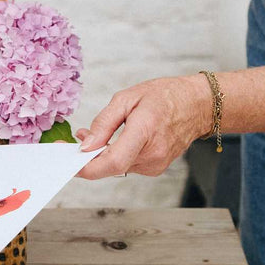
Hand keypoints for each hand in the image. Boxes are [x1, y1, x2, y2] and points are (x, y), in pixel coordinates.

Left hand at [75, 74, 212, 178]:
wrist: (197, 105)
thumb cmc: (164, 96)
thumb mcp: (127, 98)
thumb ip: (104, 122)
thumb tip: (86, 144)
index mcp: (144, 133)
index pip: (112, 162)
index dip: (86, 167)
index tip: (68, 161)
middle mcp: (152, 156)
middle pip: (110, 166)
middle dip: (87, 156)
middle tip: (73, 139)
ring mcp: (155, 165)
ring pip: (116, 166)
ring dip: (100, 154)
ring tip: (92, 134)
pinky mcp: (155, 168)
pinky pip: (126, 164)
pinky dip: (113, 155)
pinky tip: (110, 140)